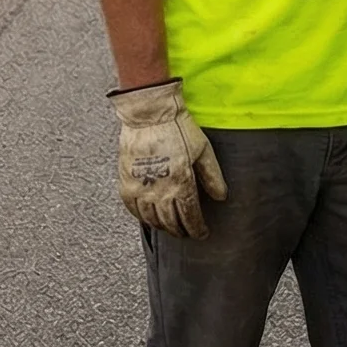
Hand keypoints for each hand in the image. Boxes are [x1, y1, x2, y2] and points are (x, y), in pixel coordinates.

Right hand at [110, 79, 227, 237]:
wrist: (150, 113)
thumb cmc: (178, 127)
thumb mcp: (203, 150)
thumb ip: (212, 176)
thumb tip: (221, 196)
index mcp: (181, 183)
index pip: (190, 217)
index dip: (197, 229)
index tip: (202, 233)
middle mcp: (159, 190)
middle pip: (170, 222)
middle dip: (181, 231)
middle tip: (186, 233)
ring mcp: (140, 188)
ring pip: (151, 219)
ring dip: (162, 227)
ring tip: (169, 228)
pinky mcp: (126, 182)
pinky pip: (132, 209)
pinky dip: (141, 217)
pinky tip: (148, 217)